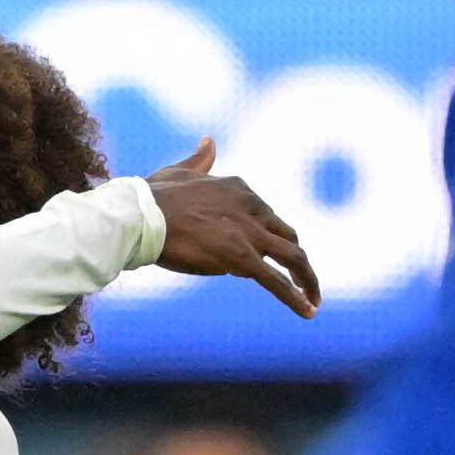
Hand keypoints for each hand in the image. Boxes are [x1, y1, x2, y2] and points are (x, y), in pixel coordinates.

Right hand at [139, 141, 323, 318]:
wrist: (141, 215)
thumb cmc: (153, 197)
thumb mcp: (181, 171)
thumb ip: (200, 160)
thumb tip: (209, 142)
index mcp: (240, 190)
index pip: (266, 216)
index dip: (269, 237)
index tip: (268, 253)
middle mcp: (252, 208)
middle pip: (287, 235)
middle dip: (297, 260)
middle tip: (303, 280)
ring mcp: (249, 233)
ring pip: (293, 258)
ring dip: (308, 280)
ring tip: (314, 301)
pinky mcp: (241, 257)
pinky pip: (276, 281)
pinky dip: (295, 297)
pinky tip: (308, 312)